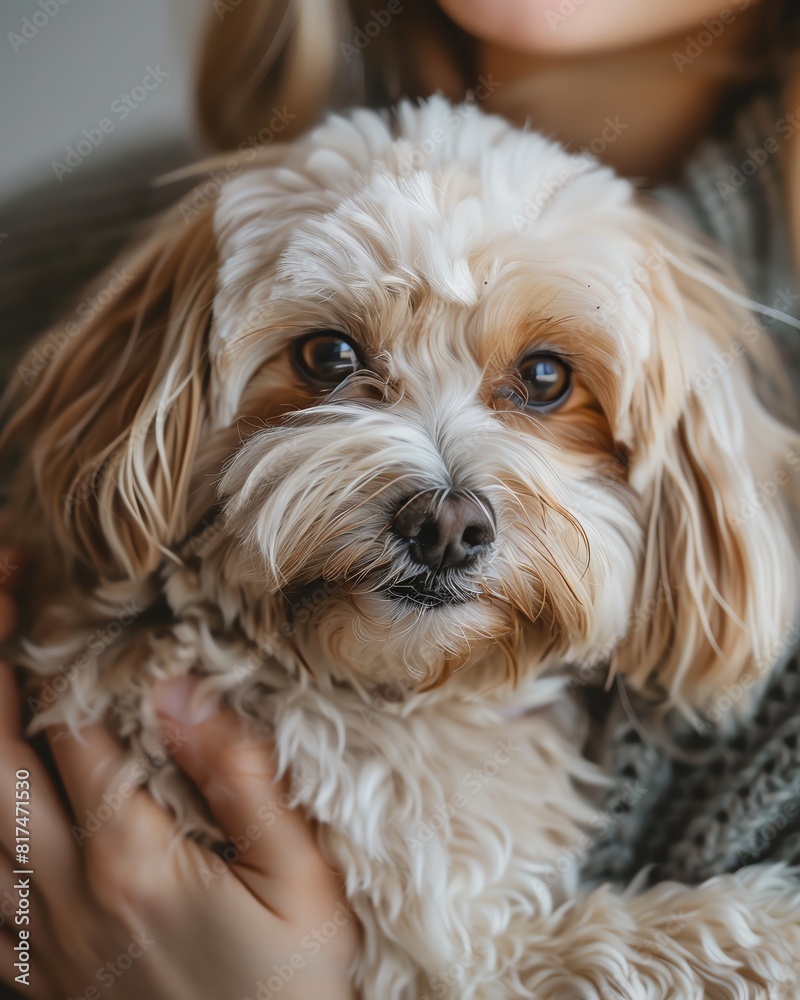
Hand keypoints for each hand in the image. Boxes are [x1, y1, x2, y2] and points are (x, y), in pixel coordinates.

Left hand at [0, 564, 357, 998]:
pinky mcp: (28, 972)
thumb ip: (240, 781)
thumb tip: (181, 692)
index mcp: (131, 857)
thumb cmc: (292, 992)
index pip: (70, 725)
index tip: (49, 583)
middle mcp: (61, 891)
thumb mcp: (299, 885)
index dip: (54, 646)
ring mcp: (33, 937)